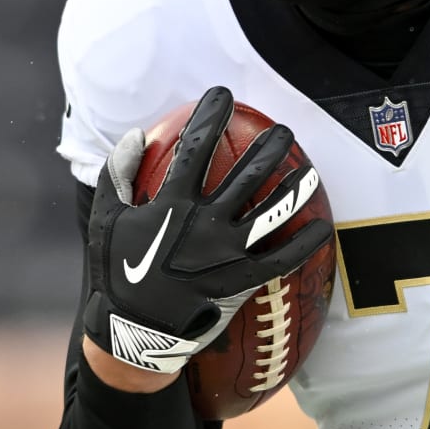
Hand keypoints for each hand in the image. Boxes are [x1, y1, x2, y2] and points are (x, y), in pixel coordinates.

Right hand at [82, 86, 331, 374]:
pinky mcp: (241, 282)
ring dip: (294, 188)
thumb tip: (137, 134)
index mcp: (169, 204)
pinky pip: (283, 260)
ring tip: (311, 171)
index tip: (222, 95)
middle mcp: (203, 223)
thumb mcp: (105, 221)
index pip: (194, 149)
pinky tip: (324, 227)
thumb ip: (118, 175)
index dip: (209, 117)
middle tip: (284, 131)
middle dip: (268, 148)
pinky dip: (306, 244)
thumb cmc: (116, 273)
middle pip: (245, 175)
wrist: (132, 333)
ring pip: (271, 212)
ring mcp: (225, 253)